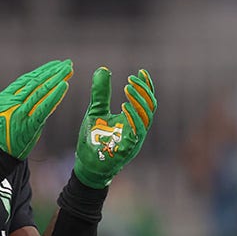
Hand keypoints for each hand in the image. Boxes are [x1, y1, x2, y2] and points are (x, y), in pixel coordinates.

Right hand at [0, 60, 71, 158]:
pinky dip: (55, 95)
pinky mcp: (29, 123)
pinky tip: (64, 85)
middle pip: (36, 82)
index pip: (26, 80)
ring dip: (57, 79)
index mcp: (4, 97)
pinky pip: (45, 106)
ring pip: (41, 91)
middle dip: (53, 72)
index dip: (42, 71)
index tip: (55, 65)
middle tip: (67, 63)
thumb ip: (13, 103)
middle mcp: (12, 101)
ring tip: (68, 70)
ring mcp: (21, 112)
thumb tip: (29, 95)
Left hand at [73, 67, 155, 188]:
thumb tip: (103, 69)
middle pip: (150, 105)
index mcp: (133, 119)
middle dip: (144, 90)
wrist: (86, 166)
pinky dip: (133, 117)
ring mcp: (136, 138)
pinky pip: (137, 130)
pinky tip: (124, 105)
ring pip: (146, 116)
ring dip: (139, 100)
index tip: (141, 71)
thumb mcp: (96, 111)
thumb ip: (101, 92)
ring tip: (128, 86)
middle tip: (132, 78)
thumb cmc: (93, 140)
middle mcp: (138, 127)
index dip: (146, 85)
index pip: (146, 99)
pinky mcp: (129, 148)